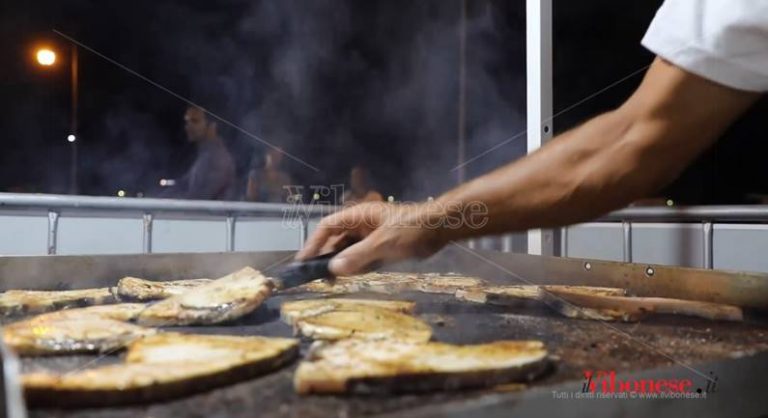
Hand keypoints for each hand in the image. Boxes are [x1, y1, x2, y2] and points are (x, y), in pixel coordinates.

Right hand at [296, 202, 447, 275]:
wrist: (442, 228)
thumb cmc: (412, 230)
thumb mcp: (383, 244)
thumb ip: (358, 256)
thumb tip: (332, 269)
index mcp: (358, 216)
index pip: (327, 227)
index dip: (313, 243)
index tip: (303, 261)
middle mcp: (362, 224)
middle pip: (336, 240)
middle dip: (327, 257)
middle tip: (318, 278)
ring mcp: (373, 235)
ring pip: (349, 250)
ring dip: (342, 264)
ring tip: (333, 282)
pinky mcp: (383, 246)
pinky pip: (364, 257)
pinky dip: (357, 267)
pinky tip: (354, 278)